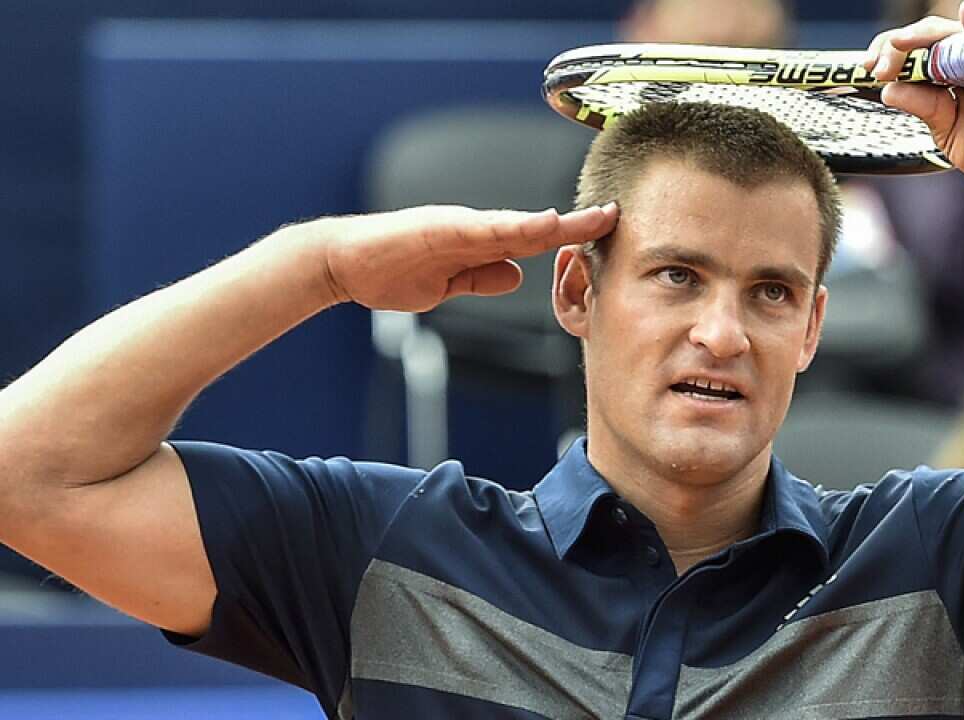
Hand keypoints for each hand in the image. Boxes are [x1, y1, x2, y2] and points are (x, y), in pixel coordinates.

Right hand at [312, 203, 617, 312]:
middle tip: (616, 215)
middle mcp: (476, 228)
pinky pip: (482, 229)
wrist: (344, 262)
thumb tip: (516, 276)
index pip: (536, 238)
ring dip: (557, 225)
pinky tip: (539, 225)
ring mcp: (458, 226)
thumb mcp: (449, 284)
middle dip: (578, 224)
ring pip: (517, 224)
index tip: (607, 230)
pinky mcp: (438, 228)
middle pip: (537, 227)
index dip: (572, 234)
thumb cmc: (393, 270)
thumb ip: (483, 277)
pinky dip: (513, 227)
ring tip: (593, 220)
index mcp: (481, 242)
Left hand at [863, 0, 963, 196]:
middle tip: (879, 63)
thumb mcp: (947, 130)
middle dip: (900, 44)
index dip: (892, 54)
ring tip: (900, 44)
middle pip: (933, 37)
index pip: (919, 52)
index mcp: (953, 76)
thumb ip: (923, 106)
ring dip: (926, 38)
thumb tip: (889, 88)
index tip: (867, 68)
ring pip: (959, 36)